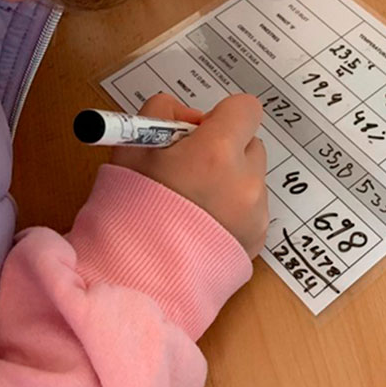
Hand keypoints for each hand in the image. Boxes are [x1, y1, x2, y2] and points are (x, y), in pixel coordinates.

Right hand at [112, 93, 268, 257]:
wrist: (135, 278)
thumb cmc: (128, 210)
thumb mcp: (132, 146)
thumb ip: (162, 114)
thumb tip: (188, 116)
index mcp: (217, 152)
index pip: (245, 108)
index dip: (222, 116)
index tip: (198, 133)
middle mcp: (245, 181)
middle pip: (251, 144)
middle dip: (225, 149)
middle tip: (190, 168)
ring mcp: (255, 213)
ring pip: (251, 179)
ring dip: (229, 182)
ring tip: (191, 204)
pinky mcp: (257, 238)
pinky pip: (252, 210)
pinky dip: (232, 212)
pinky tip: (200, 225)